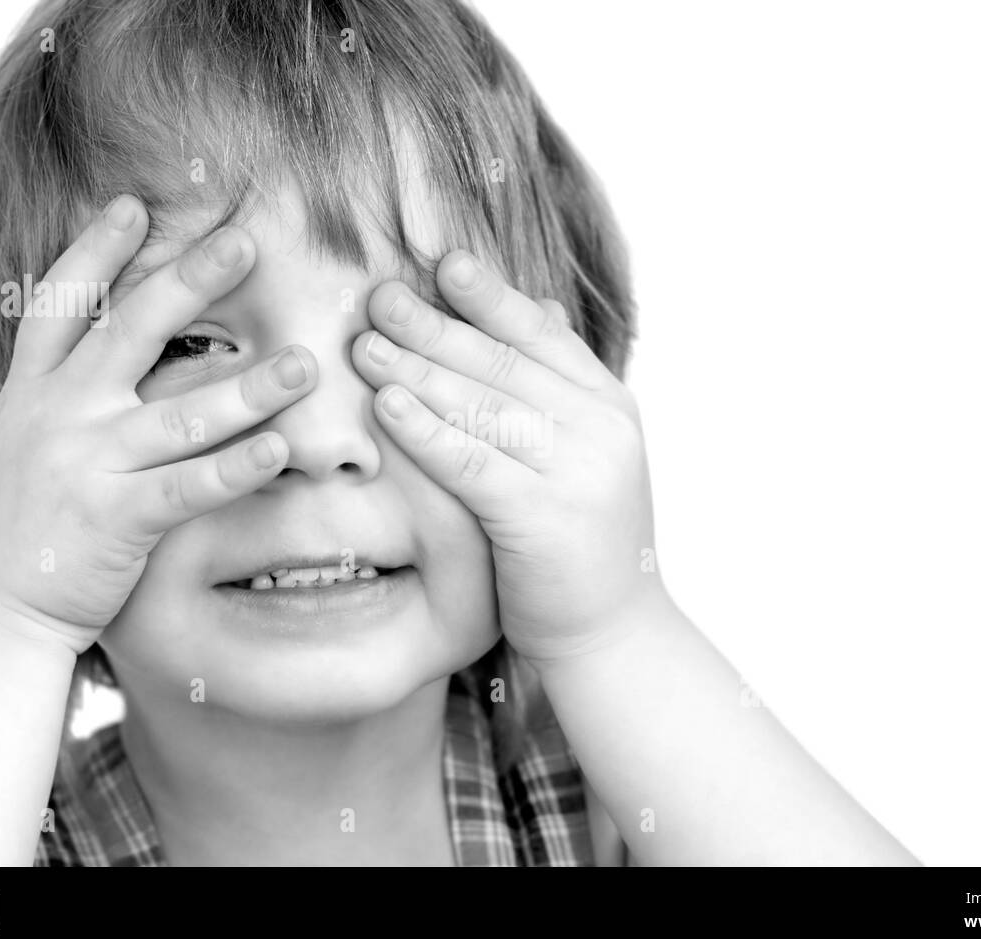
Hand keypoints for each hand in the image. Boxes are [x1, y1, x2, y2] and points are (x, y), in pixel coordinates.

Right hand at [0, 196, 316, 653]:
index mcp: (28, 391)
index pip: (58, 302)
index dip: (95, 250)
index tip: (134, 205)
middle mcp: (58, 415)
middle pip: (128, 331)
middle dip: (188, 281)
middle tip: (246, 241)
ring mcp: (89, 465)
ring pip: (181, 413)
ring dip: (249, 385)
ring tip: (306, 363)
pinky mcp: (117, 519)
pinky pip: (190, 486)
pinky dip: (237, 467)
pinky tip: (282, 449)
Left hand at [352, 251, 663, 664]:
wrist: (614, 633)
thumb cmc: (583, 545)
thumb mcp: (585, 454)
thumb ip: (560, 388)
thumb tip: (541, 305)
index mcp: (609, 405)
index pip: (543, 335)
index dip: (490, 297)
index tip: (443, 263)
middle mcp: (601, 428)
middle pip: (504, 363)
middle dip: (436, 326)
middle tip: (381, 297)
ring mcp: (578, 469)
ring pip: (483, 406)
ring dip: (417, 370)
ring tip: (365, 344)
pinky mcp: (543, 515)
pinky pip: (470, 460)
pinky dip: (424, 430)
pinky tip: (385, 405)